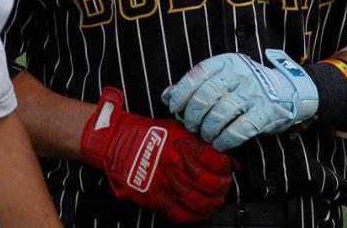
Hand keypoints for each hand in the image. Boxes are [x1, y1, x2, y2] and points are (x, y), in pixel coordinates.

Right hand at [80, 87, 232, 222]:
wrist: (116, 142)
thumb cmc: (145, 134)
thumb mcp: (175, 129)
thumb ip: (198, 142)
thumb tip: (221, 155)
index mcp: (182, 144)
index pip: (215, 159)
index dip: (227, 166)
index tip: (230, 167)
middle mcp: (176, 164)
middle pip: (211, 183)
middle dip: (223, 187)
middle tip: (224, 185)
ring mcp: (166, 183)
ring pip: (199, 201)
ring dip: (212, 204)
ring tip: (216, 201)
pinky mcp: (156, 197)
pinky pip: (180, 213)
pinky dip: (194, 216)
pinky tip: (201, 213)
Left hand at [162, 50, 318, 151]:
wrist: (287, 89)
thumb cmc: (245, 85)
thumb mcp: (222, 76)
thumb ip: (195, 84)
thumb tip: (166, 96)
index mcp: (226, 61)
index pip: (197, 74)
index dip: (181, 92)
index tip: (175, 107)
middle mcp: (239, 74)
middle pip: (206, 95)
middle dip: (194, 115)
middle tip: (191, 126)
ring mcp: (254, 93)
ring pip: (221, 113)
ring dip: (208, 129)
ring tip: (206, 135)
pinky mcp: (266, 112)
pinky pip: (240, 129)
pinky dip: (225, 139)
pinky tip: (219, 143)